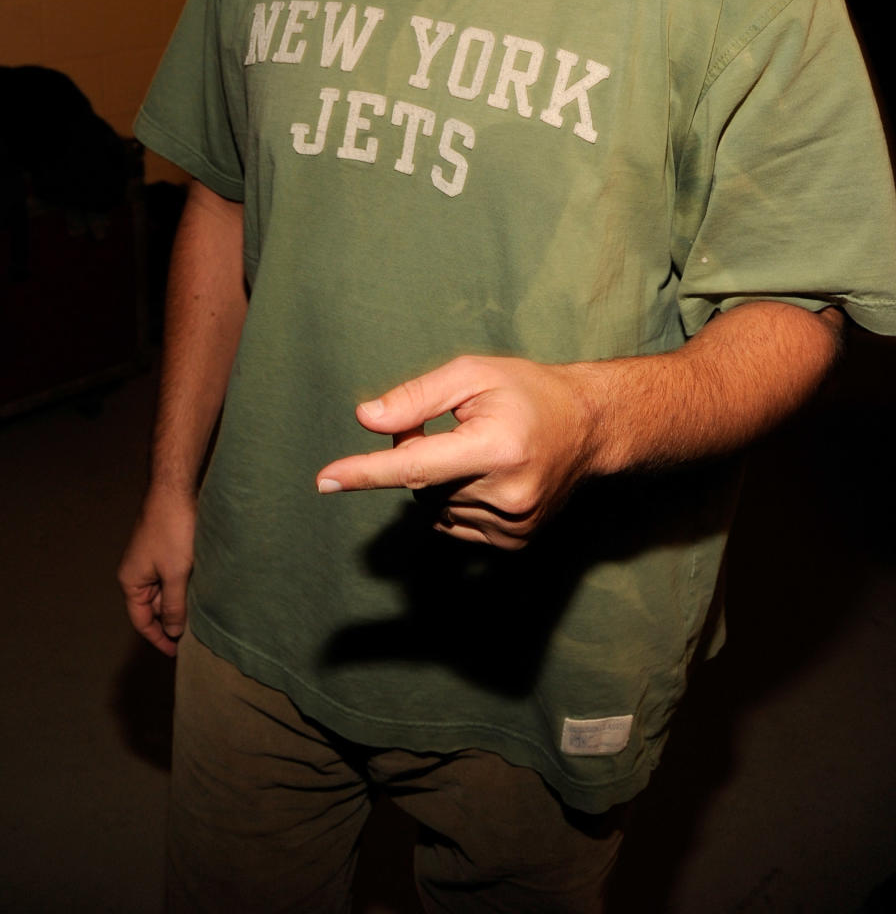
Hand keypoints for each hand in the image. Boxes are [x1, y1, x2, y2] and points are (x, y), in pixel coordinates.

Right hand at [117, 487, 196, 655]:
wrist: (174, 489)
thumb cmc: (172, 530)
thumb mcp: (175, 573)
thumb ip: (174, 605)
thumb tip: (173, 631)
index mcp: (131, 581)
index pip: (142, 621)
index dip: (159, 638)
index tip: (177, 652)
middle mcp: (136, 573)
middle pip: (155, 607)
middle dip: (173, 618)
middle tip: (198, 631)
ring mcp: (150, 560)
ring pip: (166, 591)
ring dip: (182, 600)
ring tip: (203, 608)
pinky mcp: (163, 549)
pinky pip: (172, 576)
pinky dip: (184, 584)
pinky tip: (202, 586)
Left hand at [316, 355, 598, 549]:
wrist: (590, 426)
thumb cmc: (527, 391)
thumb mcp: (472, 374)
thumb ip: (416, 397)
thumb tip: (366, 419)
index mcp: (496, 448)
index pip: (415, 465)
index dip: (366, 472)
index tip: (325, 481)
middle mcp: (506, 494)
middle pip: (421, 483)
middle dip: (418, 454)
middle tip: (455, 425)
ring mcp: (513, 525)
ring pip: (435, 506)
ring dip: (439, 479)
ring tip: (479, 449)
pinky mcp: (514, 541)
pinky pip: (454, 523)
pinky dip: (456, 499)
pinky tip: (486, 477)